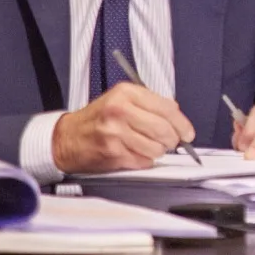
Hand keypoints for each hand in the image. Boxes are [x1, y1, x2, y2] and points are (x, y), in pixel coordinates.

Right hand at [51, 83, 194, 173]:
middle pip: (164, 129)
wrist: (66, 137)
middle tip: (170, 142)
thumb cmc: (96, 119)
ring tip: (147, 147)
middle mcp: (120, 110)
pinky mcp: (112, 152)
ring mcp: (116, 132)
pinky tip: (135, 153)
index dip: (182, 123)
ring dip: (157, 152)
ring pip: (156, 148)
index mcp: (126, 93)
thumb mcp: (121, 100)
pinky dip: (144, 160)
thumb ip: (149, 104)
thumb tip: (177, 119)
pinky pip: (143, 161)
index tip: (188, 133)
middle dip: (172, 140)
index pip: (167, 108)